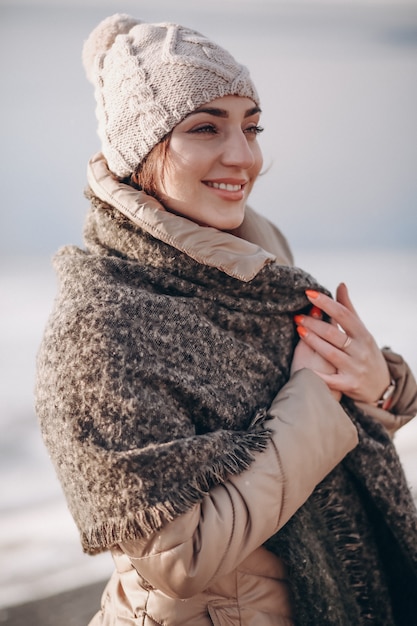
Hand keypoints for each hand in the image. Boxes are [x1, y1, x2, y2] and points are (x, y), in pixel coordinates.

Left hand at [293, 283, 389, 403]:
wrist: (381, 386)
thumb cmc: (365, 352)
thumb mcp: (361, 330)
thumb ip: (348, 309)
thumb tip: (340, 284)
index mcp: (363, 334)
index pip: (344, 315)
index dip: (326, 303)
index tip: (309, 294)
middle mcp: (360, 350)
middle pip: (334, 334)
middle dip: (314, 323)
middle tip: (298, 316)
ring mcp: (355, 368)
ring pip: (330, 353)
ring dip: (313, 341)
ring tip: (299, 329)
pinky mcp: (349, 384)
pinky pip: (331, 379)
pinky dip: (319, 374)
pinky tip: (304, 367)